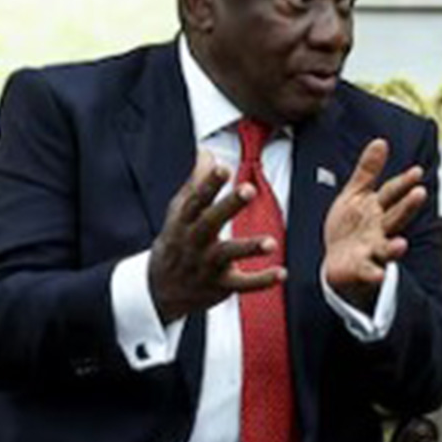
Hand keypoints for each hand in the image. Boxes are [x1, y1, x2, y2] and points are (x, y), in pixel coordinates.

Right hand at [148, 150, 283, 323]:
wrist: (159, 289)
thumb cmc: (177, 241)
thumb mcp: (180, 212)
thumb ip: (196, 182)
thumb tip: (207, 152)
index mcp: (185, 221)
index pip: (196, 199)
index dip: (208, 183)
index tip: (222, 168)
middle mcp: (195, 241)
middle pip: (211, 221)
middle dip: (229, 205)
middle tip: (249, 189)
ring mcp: (207, 265)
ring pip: (228, 254)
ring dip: (249, 247)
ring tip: (271, 243)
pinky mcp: (221, 285)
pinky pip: (243, 284)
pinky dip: (262, 280)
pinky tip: (282, 273)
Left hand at [322, 139, 426, 313]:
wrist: (337, 263)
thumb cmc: (350, 227)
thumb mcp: (356, 194)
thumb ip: (368, 171)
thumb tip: (381, 141)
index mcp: (378, 209)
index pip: (392, 193)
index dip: (403, 182)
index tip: (416, 171)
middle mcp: (380, 229)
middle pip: (395, 216)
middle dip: (408, 206)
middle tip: (420, 194)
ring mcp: (373, 250)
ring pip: (387, 247)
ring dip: (395, 247)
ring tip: (401, 245)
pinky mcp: (362, 268)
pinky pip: (369, 271)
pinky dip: (374, 274)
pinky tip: (378, 275)